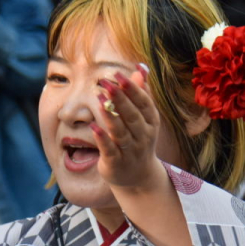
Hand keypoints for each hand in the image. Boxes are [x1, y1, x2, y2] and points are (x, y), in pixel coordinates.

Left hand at [91, 65, 162, 191]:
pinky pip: (109, 150)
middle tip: (106, 83)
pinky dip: (102, 139)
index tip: (119, 75)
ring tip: (100, 99)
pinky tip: (94, 127)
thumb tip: (140, 68)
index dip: (132, 89)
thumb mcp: (144, 118)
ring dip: (111, 116)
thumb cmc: (138, 140)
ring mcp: (130, 151)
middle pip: (132, 116)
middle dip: (120, 99)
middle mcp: (143, 136)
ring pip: (121, 132)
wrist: (138, 177)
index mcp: (150, 122)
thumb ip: (141, 93)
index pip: (143, 103)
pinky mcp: (116, 163)